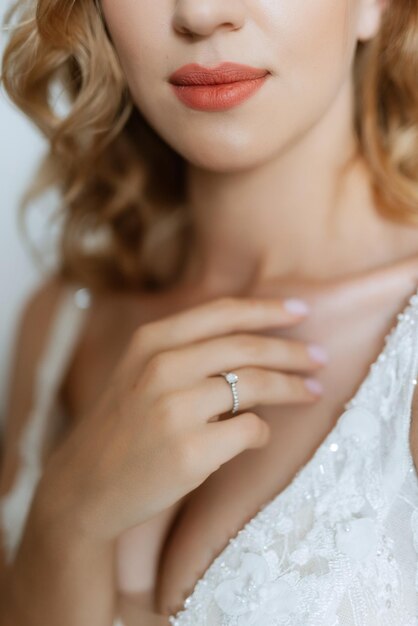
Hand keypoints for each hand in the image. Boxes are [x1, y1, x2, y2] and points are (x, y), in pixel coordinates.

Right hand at [39, 296, 325, 541]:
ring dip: (292, 388)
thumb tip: (253, 338)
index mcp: (151, 341)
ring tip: (313, 392)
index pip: (222, 313)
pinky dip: (263, 431)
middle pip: (246, 347)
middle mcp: (162, 367)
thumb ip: (185, 349)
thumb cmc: (123, 425)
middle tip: (320, 358)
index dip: (267, 309)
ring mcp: (175, 409)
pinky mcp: (191, 451)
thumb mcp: (139, 371)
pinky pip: (250, 430)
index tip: (301, 311)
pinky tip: (258, 436)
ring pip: (255, 385)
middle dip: (292, 352)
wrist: (85, 484)